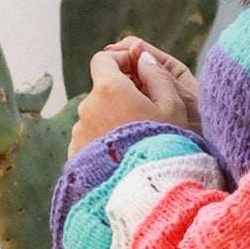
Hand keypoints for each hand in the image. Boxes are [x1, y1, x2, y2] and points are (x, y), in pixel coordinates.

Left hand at [66, 44, 196, 159]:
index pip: (103, 59)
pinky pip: (90, 140)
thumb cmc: (165, 144)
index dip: (121, 61)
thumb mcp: (173, 106)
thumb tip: (142, 56)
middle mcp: (88, 107)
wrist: (147, 192)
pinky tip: (123, 157)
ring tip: (136, 141)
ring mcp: (79, 132)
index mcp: (109, 89)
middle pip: (102, 91)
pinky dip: (104, 142)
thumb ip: (157, 75)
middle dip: (120, 95)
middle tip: (146, 113)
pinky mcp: (76, 155)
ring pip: (96, 117)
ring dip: (112, 120)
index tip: (138, 72)